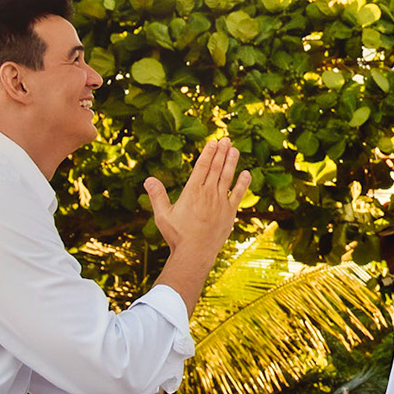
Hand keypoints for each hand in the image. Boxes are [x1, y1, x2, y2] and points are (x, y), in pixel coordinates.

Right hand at [145, 138, 249, 258]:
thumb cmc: (177, 235)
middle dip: (221, 152)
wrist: (195, 254)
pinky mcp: (229, 213)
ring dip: (231, 162)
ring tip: (234, 149)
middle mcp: (208, 194)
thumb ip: (157, 196)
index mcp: (192, 192)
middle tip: (225, 139)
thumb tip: (148, 179)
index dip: (208, 153)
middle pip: (216, 168)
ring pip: (227, 178)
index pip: (202, 167)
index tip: (213, 142)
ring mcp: (220, 203)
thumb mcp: (162, 215)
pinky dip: (242, 184)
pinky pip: (237, 195)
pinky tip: (246, 173)